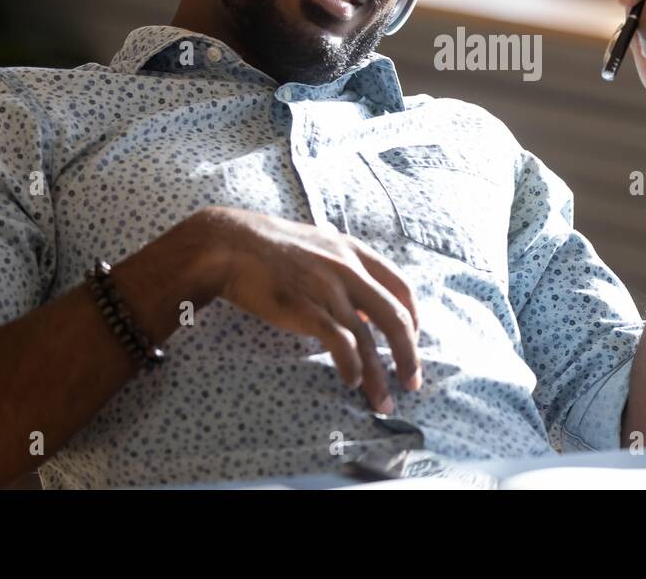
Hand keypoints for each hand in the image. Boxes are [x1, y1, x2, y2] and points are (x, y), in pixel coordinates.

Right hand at [184, 206, 421, 412]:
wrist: (230, 244)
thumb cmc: (273, 247)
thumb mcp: (321, 245)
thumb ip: (346, 269)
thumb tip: (365, 301)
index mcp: (355, 252)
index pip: (403, 287)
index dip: (415, 319)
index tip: (413, 342)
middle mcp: (348, 270)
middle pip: (396, 317)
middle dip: (409, 355)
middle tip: (412, 382)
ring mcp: (328, 290)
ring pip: (368, 339)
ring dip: (379, 376)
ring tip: (382, 402)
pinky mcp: (305, 309)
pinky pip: (340, 344)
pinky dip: (351, 367)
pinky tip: (351, 382)